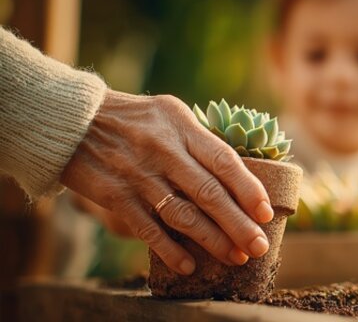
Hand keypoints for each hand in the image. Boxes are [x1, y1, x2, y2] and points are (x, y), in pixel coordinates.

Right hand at [61, 90, 273, 274]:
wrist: (71, 119)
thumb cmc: (134, 118)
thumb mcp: (171, 113)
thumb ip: (201, 140)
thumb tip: (241, 176)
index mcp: (182, 127)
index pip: (224, 161)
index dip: (248, 189)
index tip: (266, 213)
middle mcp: (163, 150)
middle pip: (209, 193)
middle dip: (238, 224)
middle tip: (259, 247)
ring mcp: (138, 174)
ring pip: (183, 215)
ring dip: (212, 240)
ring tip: (234, 257)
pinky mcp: (114, 195)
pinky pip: (148, 228)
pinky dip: (170, 249)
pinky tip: (189, 265)